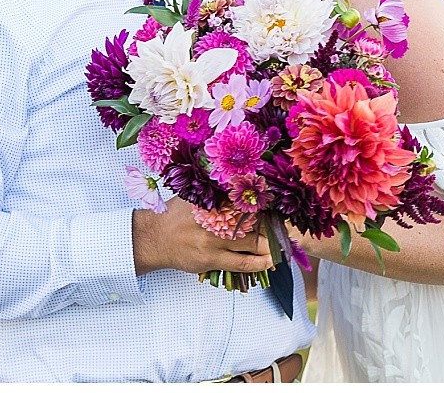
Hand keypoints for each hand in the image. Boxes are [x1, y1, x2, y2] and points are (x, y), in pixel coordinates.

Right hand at [131, 197, 274, 276]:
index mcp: (212, 200)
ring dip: (270, 244)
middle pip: (254, 220)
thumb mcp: (194, 195)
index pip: (246, 198)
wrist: (154, 238)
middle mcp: (215, 218)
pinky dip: (259, 262)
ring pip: (252, 243)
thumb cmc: (175, 215)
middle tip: (288, 225)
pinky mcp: (212, 260)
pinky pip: (242, 263)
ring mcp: (214, 241)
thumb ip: (215, 190)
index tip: (279, 202)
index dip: (265, 201)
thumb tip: (240, 180)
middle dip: (273, 224)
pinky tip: (271, 261)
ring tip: (284, 243)